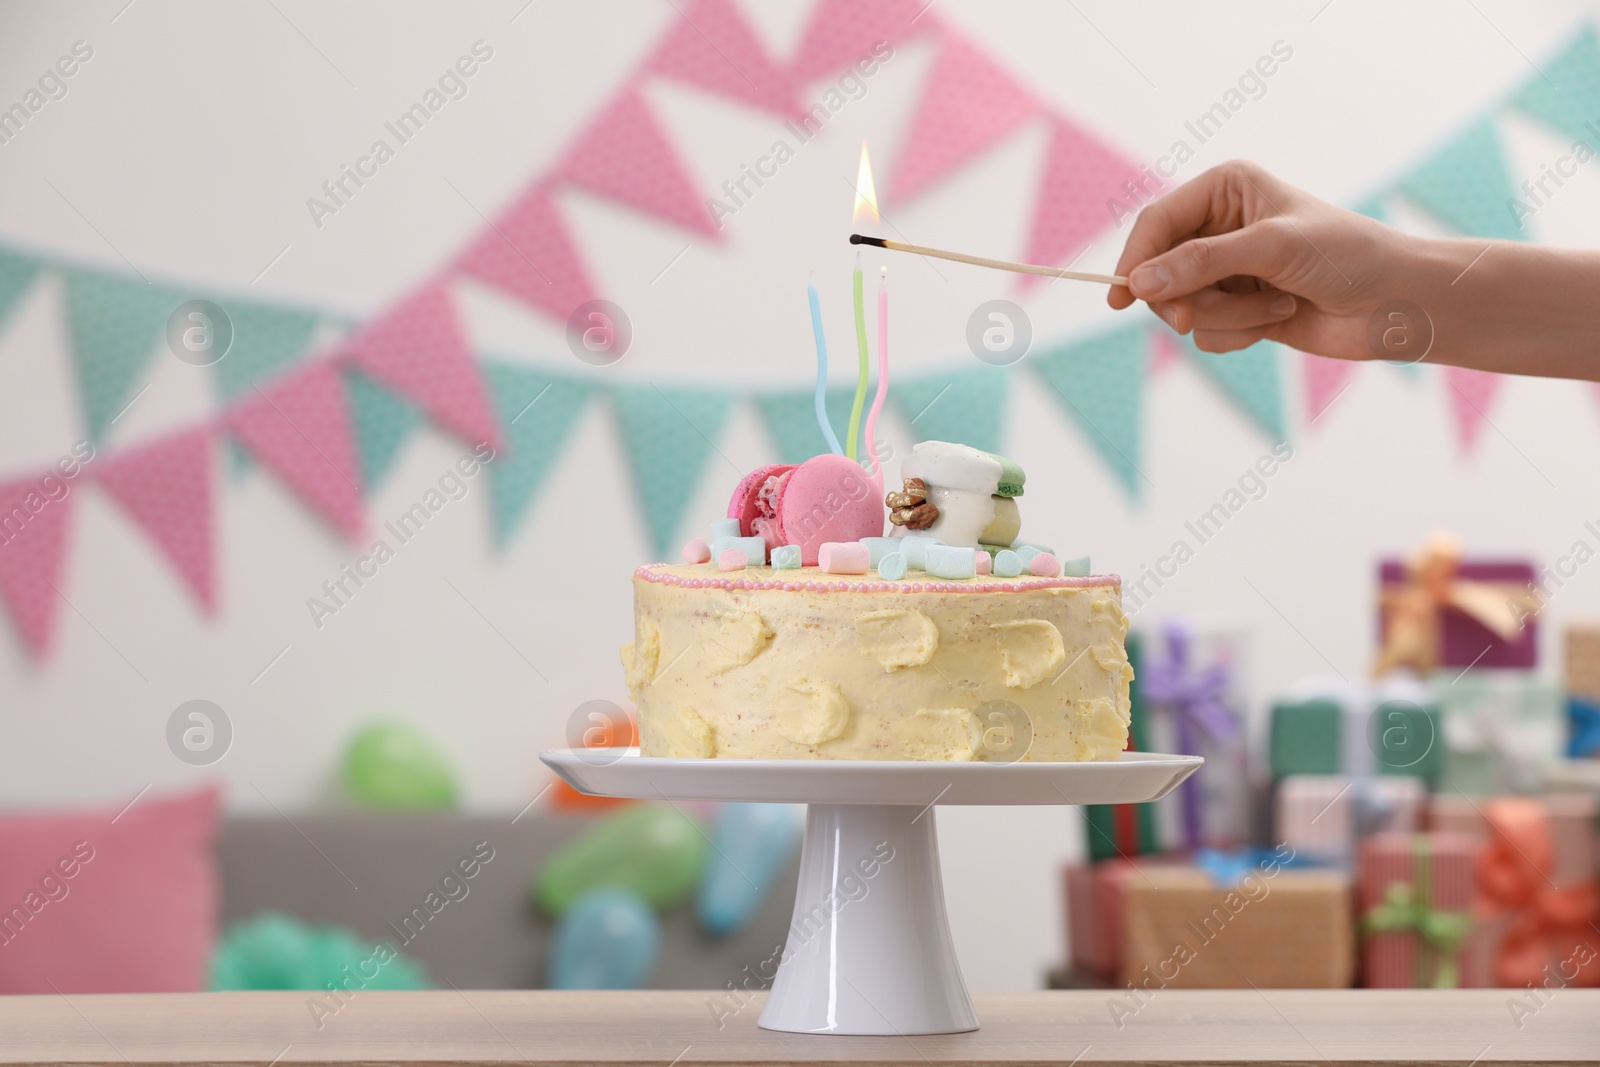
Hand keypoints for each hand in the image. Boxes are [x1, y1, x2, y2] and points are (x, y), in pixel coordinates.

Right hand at [1108, 161, 1402, 359]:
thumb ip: (1202, 264)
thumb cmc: (1347, 257)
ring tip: (1274, 307)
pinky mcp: (1240, 310)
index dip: (1135, 259)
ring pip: (1184, 306)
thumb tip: (1138, 283)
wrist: (1398, 304)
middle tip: (1192, 318)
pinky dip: (1237, 334)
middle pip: (1160, 270)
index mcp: (1225, 190)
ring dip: (1226, 317)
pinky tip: (1277, 319)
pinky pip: (1207, 333)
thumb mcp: (1272, 248)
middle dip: (1184, 297)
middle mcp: (1221, 227)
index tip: (1121, 297)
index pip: (1157, 223)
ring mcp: (1229, 271)